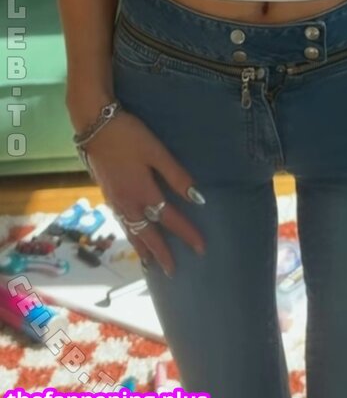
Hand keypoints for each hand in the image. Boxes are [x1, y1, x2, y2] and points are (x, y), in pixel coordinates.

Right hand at [83, 110, 205, 276]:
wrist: (94, 126)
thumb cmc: (129, 135)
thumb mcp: (156, 151)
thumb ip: (176, 175)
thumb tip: (197, 198)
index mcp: (143, 192)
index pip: (170, 219)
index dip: (186, 233)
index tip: (201, 248)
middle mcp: (128, 202)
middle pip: (147, 234)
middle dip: (161, 252)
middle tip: (172, 271)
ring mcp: (115, 200)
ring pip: (131, 231)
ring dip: (142, 248)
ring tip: (150, 262)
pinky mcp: (107, 193)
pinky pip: (121, 223)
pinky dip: (129, 235)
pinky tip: (132, 234)